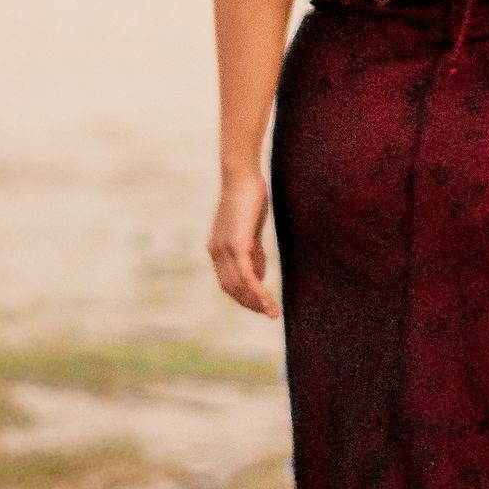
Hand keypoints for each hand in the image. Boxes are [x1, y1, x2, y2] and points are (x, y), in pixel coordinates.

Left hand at [209, 166, 279, 318]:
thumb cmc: (249, 197)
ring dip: (256, 303)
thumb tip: (258, 276)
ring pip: (239, 286)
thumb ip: (253, 253)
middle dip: (250, 304)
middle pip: (231, 288)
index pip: (227, 282)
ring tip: (273, 314)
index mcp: (216, 249)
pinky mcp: (236, 245)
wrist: (242, 175)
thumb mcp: (251, 229)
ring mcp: (224, 249)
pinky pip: (247, 276)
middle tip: (269, 313)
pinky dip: (258, 292)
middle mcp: (215, 252)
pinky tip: (268, 302)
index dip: (243, 296)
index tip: (260, 306)